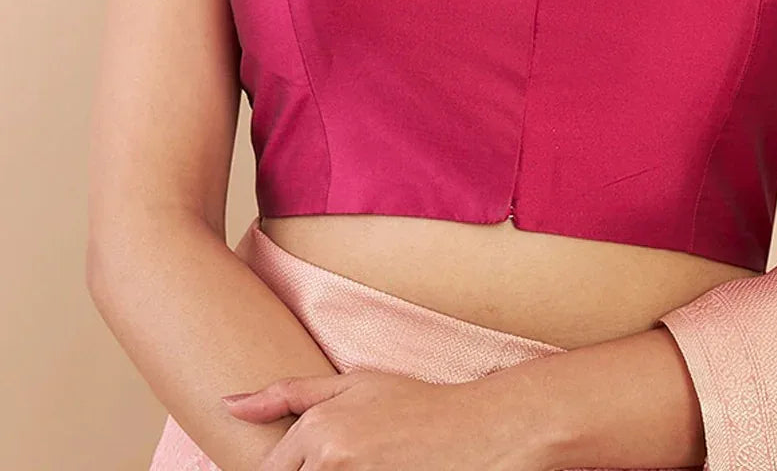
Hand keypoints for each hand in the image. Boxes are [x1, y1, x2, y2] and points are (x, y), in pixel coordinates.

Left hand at [221, 365, 551, 470]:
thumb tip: (227, 404)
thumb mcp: (352, 386)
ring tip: (362, 460)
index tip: (308, 462)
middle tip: (347, 458)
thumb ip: (288, 394)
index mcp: (319, 431)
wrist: (475, 430)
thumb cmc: (414, 404)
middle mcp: (331, 461)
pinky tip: (374, 469)